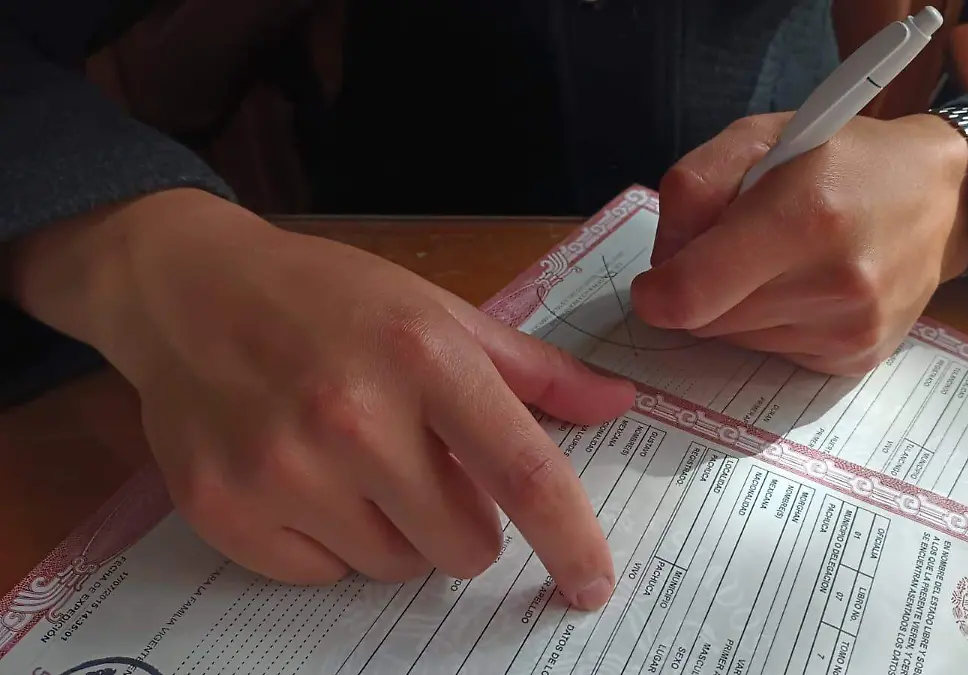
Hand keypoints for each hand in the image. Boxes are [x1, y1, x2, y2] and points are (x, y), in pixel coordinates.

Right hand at [10, 189, 632, 608]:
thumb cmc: (329, 298)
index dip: (571, 539)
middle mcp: (353, 416)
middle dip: (466, 521)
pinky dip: (332, 543)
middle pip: (465, 544)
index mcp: (424, 357)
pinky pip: (322, 576)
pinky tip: (307, 480)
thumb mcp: (438, 311)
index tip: (593, 584)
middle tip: (430, 470)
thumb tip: (618, 404)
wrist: (190, 290)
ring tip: (359, 465)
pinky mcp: (225, 509)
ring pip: (395, 567)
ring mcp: (282, 468)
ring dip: (398, 532)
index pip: (524, 473)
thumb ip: (533, 369)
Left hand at [631, 113, 967, 375]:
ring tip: (781, 260)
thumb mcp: (758, 139)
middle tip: (732, 247)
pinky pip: (773, 354)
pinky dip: (773, 324)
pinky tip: (806, 286)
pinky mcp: (857, 359)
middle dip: (699, 288)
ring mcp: (851, 329)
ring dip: (737, 306)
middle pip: (707, 320)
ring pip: (737, 340)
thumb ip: (692, 189)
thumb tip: (663, 262)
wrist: (941, 196)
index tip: (653, 282)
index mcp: (804, 216)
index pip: (692, 294)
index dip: (656, 293)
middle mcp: (835, 283)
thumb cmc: (843, 159)